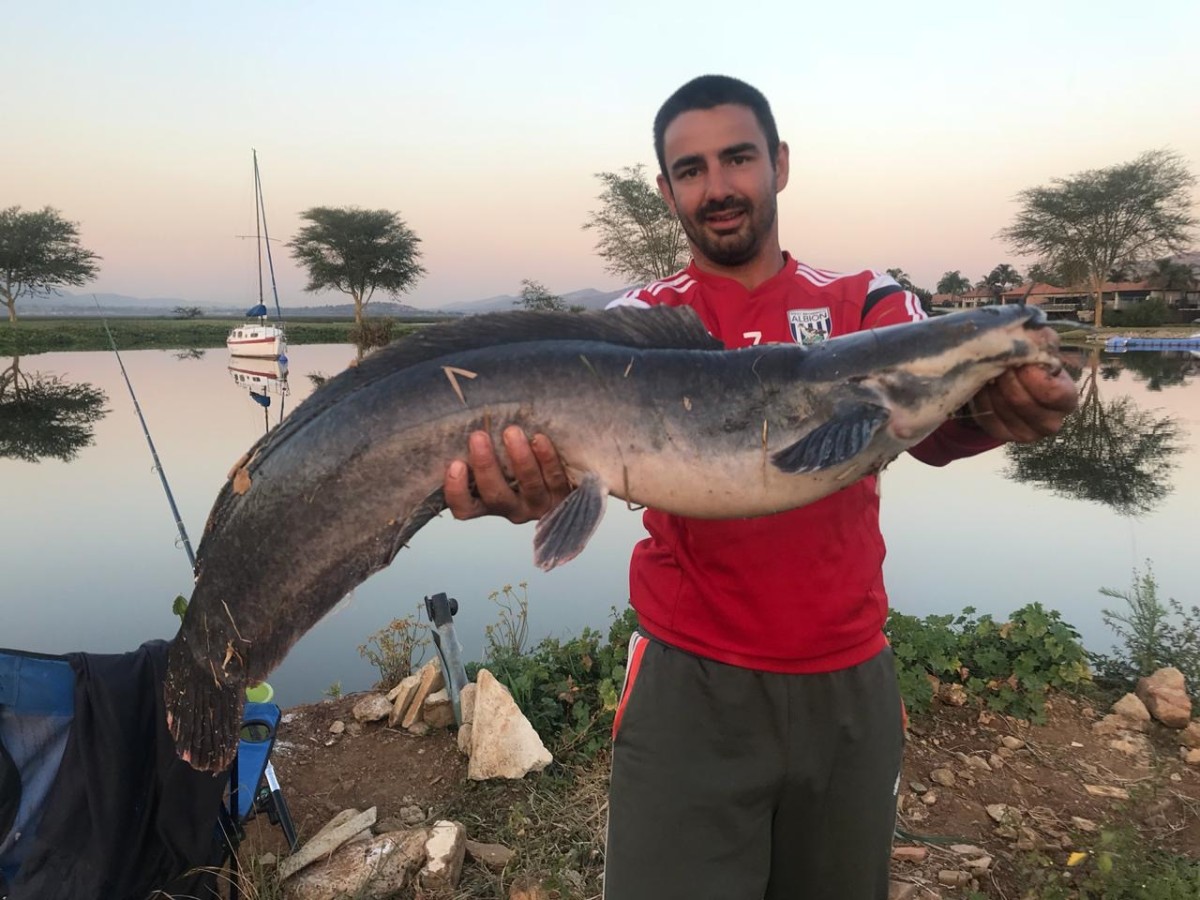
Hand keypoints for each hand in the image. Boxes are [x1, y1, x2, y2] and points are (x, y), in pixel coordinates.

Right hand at [444, 426, 571, 522]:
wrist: (566, 470)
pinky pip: (555, 477)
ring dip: (519, 458)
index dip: (456, 491)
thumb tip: (461, 423)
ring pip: (528, 485)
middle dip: (485, 465)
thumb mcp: (494, 457)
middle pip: (495, 496)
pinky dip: (547, 458)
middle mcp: (512, 508)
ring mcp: (539, 503)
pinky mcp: (564, 495)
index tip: (455, 464)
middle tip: (478, 436)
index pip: (465, 508)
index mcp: (488, 503)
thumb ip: (477, 449)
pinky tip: (539, 439)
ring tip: (511, 431)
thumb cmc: (515, 456)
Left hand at [967, 330, 1078, 442]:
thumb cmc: (1033, 363)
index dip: (1032, 375)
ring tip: (991, 370)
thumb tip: (1031, 336)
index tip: (1020, 361)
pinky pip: (987, 418)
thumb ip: (1040, 340)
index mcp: (1067, 398)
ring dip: (992, 386)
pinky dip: (982, 399)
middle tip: (999, 362)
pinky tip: (983, 386)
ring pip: (1002, 408)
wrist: (1015, 383)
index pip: (1054, 393)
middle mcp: (1052, 421)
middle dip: (1007, 377)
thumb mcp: (1040, 347)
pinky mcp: (1005, 436)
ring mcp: (1028, 433)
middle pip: (1023, 402)